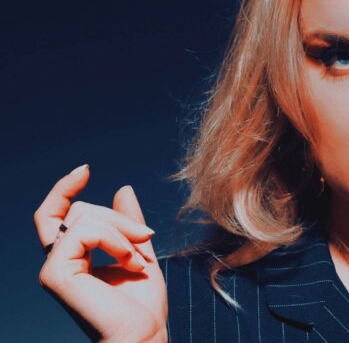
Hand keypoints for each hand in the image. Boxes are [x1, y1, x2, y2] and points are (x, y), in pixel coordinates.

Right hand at [34, 165, 167, 342]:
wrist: (144, 335)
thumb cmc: (142, 305)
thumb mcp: (139, 251)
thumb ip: (128, 223)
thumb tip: (122, 188)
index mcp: (73, 258)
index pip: (55, 215)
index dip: (64, 189)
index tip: (85, 170)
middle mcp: (58, 261)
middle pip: (79, 210)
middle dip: (119, 218)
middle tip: (147, 238)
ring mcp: (54, 268)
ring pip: (83, 216)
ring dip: (121, 231)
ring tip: (137, 260)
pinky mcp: (55, 274)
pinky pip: (84, 231)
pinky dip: (114, 240)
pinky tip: (130, 263)